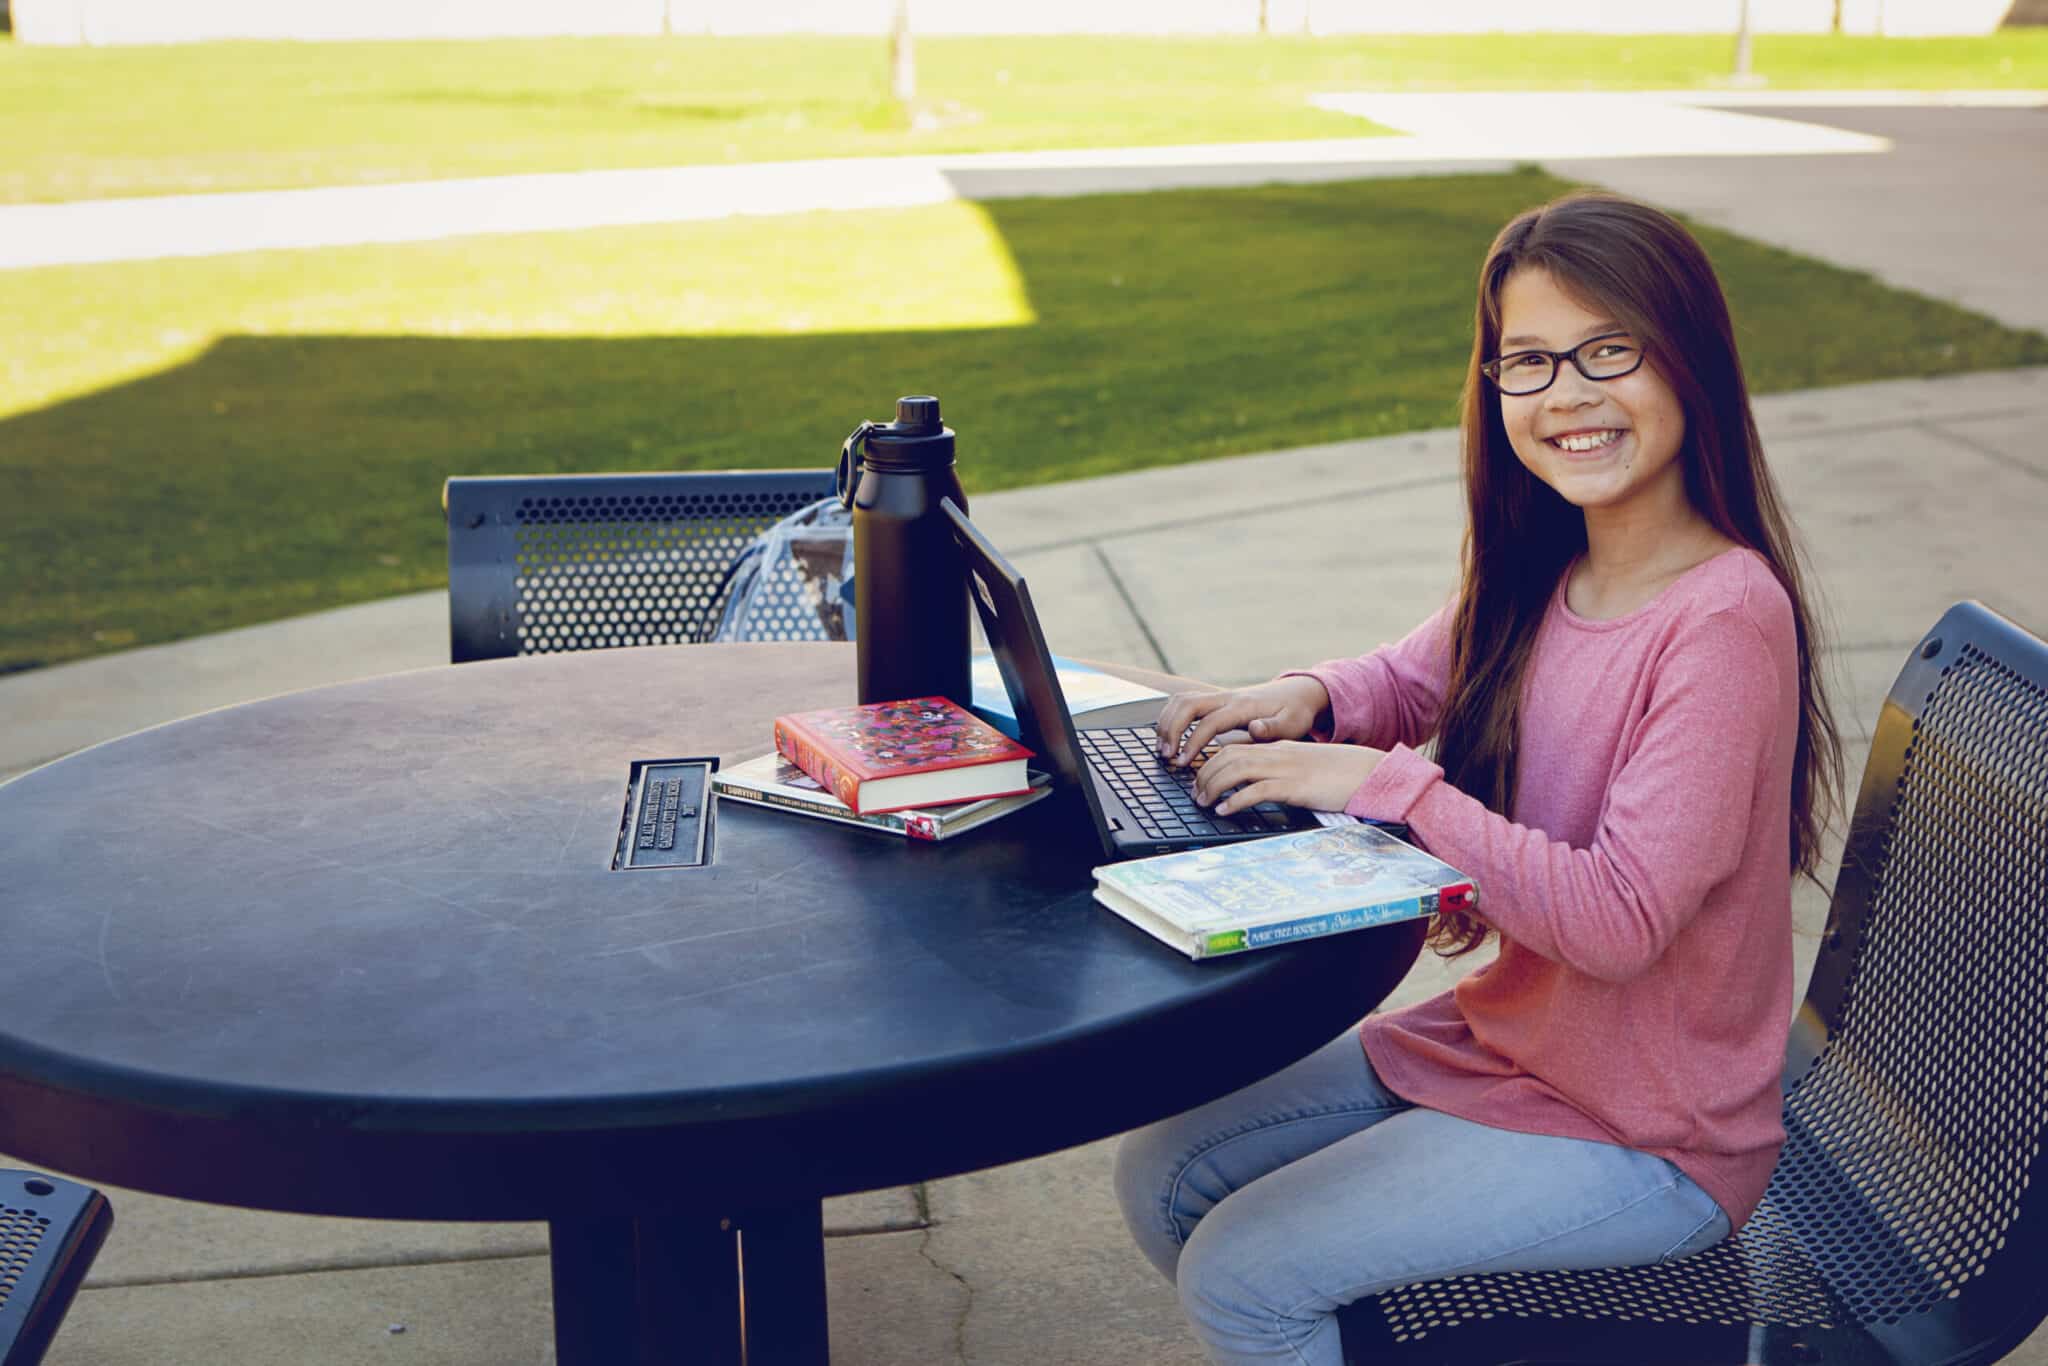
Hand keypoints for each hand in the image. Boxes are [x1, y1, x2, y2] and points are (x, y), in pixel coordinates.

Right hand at [1154, 676, 1331, 765]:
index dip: (1192, 741)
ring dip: (1167, 721)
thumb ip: (1273, 729)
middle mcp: (1227, 697)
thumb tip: (1255, 728)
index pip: (1209, 722)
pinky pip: (1186, 701)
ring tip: (1163, 748)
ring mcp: (1220, 696)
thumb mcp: (1293, 724)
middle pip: (1187, 704)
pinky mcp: (1216, 700)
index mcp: (1243, 706)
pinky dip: (1172, 717)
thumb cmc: (1295, 713)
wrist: (1298, 693)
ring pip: (1182, 700)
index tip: (1182, 762)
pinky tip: (1169, 737)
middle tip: (1166, 755)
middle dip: (1170, 729)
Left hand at [1192, 739, 1386, 816]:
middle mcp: (1278, 754)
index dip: (1211, 762)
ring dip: (1213, 786)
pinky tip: (1225, 810)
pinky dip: (1236, 800)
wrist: (1370, 772)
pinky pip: (1257, 790)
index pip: (1234, 747)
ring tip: (1203, 802)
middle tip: (1194, 794)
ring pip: (1236, 769)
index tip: (1200, 780)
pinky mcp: (1295, 787)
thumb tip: (1259, 785)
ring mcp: (1286, 769)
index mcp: (1279, 748)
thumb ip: (1281, 770)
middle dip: (1205, 774)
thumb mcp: (1305, 767)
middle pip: (1228, 756)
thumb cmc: (1340, 774)